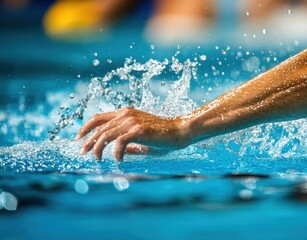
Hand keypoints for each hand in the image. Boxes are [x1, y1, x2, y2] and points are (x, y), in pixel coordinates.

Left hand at [75, 107, 190, 160]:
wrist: (179, 131)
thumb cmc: (162, 136)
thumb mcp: (141, 139)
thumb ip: (128, 143)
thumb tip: (117, 151)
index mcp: (125, 113)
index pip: (98, 117)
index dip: (85, 128)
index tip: (78, 139)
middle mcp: (126, 115)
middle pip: (98, 128)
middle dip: (87, 141)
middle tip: (82, 153)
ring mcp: (132, 122)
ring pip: (105, 135)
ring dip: (97, 149)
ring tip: (97, 159)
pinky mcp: (138, 131)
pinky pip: (119, 142)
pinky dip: (115, 153)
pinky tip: (118, 160)